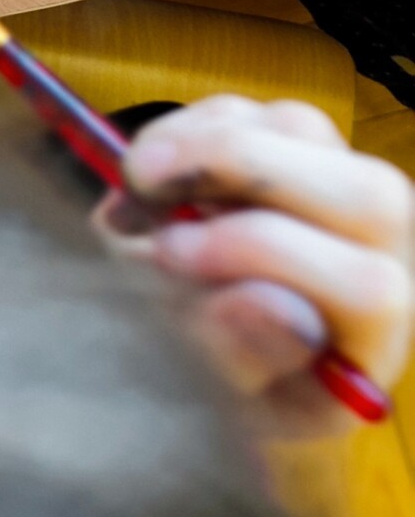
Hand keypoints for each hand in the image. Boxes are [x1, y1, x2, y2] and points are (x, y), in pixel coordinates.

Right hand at [100, 96, 413, 433]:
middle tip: (142, 181)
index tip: (167, 255)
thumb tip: (250, 301)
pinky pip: (258, 111)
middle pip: (362, 191)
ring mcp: (345, 192)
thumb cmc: (227, 393)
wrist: (220, 363)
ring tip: (134, 180)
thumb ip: (241, 358)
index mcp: (372, 337)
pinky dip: (192, 126)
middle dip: (243, 171)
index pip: (367, 288)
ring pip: (303, 133)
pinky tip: (146, 172)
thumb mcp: (226, 405)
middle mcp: (384, 257)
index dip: (270, 259)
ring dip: (204, 142)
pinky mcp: (302, 153)